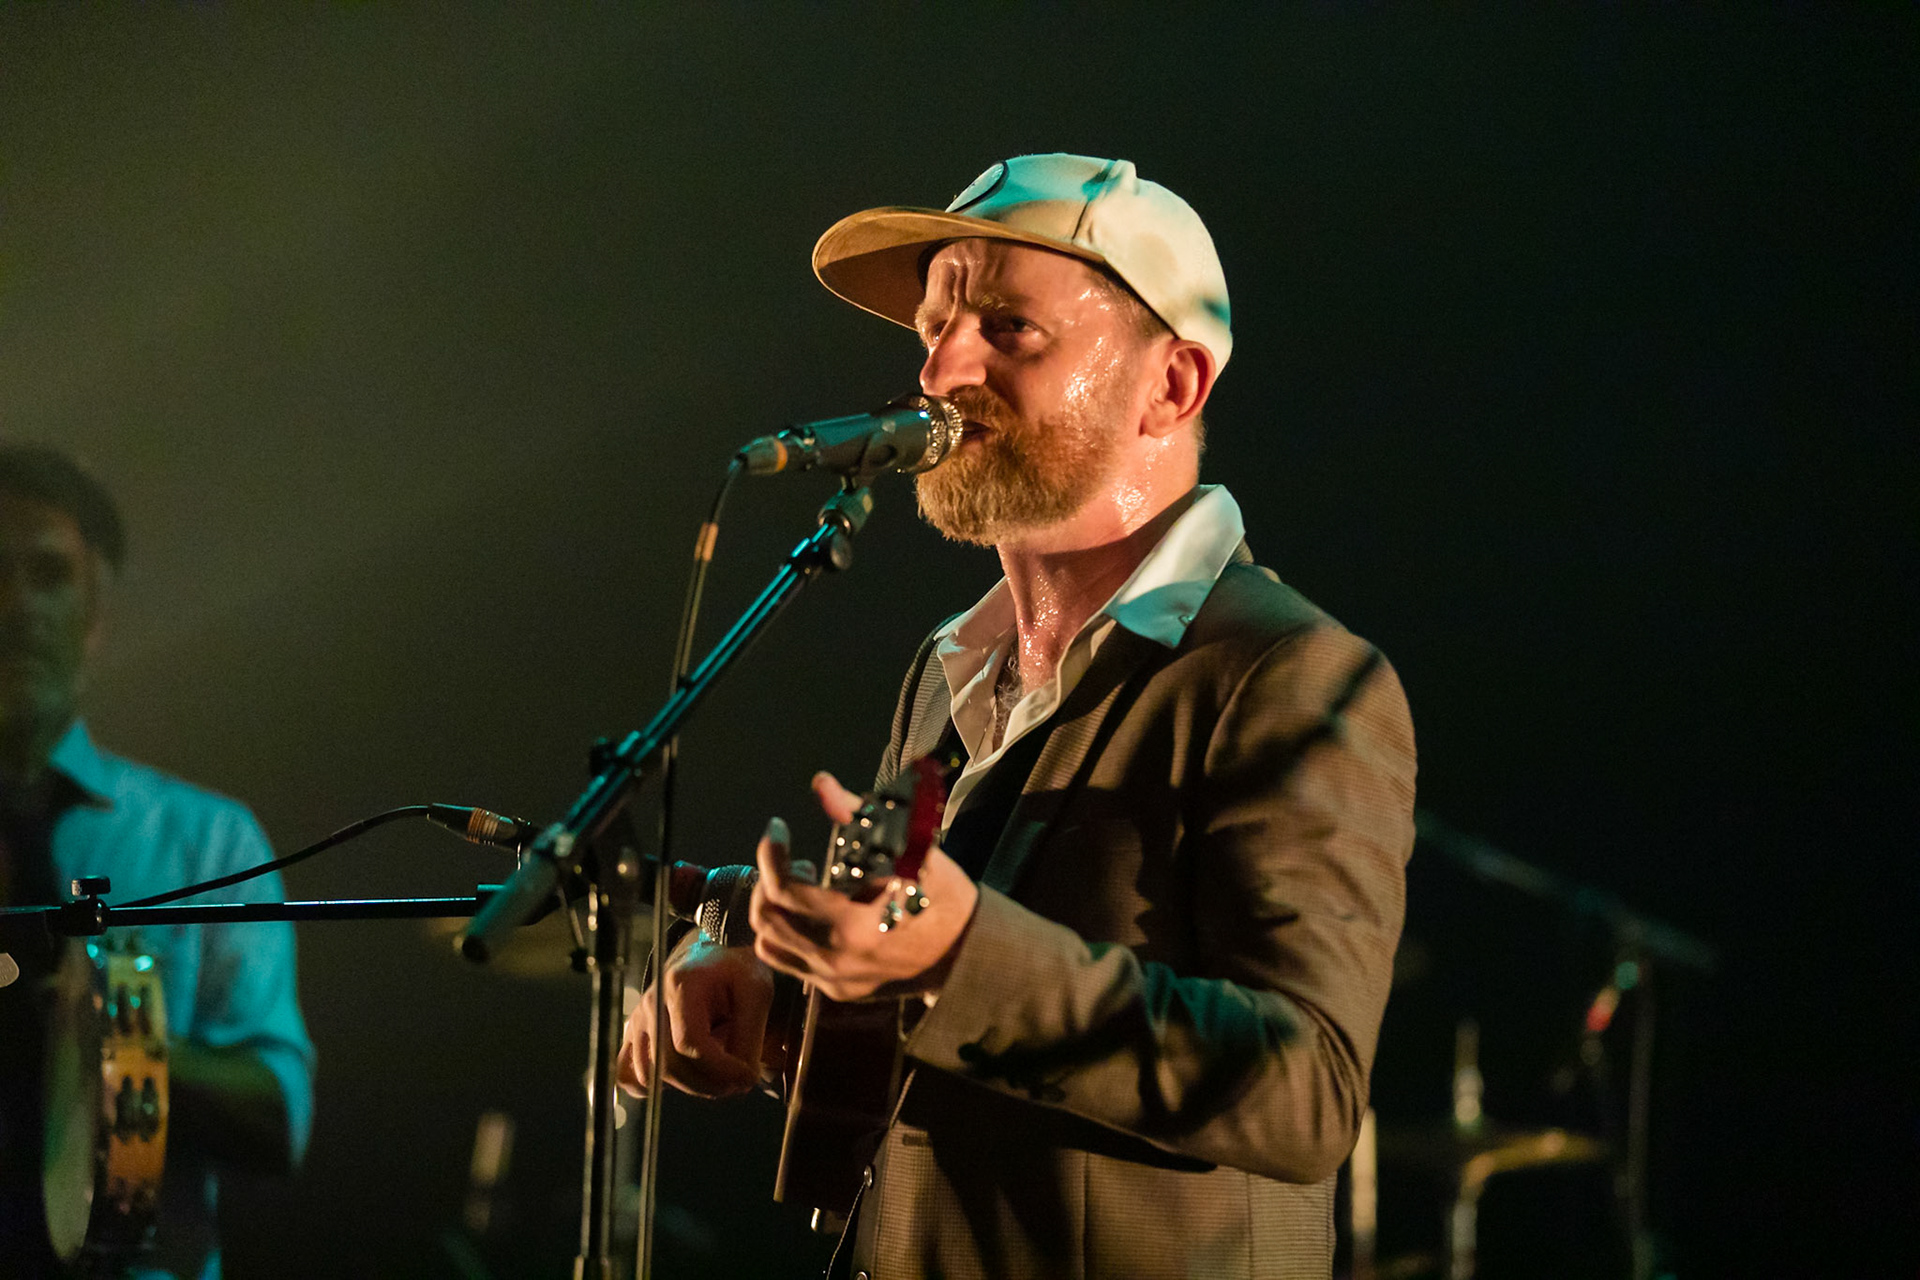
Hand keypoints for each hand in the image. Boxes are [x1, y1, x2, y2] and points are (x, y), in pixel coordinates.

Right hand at [616, 938, 774, 1098]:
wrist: (711, 957)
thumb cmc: (735, 972)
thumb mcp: (756, 992)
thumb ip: (749, 1036)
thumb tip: (743, 1080)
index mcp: (681, 984)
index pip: (689, 1043)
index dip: (720, 1069)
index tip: (747, 1076)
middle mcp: (651, 1002)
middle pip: (668, 1065)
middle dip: (707, 1084)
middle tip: (737, 1083)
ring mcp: (637, 1020)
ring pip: (649, 1076)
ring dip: (687, 1087)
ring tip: (717, 1077)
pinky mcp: (632, 1035)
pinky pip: (628, 1075)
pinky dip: (653, 1086)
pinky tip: (685, 1075)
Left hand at [749, 771, 978, 1002]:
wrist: (971, 956)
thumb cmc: (945, 900)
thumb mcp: (912, 853)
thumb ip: (860, 817)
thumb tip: (822, 785)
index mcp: (852, 927)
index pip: (784, 889)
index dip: (772, 853)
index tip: (778, 829)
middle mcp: (835, 960)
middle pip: (767, 917)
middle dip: (771, 879)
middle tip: (799, 862)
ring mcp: (833, 980)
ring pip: (769, 944)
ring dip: (775, 908)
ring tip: (805, 887)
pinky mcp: (836, 990)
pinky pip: (789, 962)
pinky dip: (786, 933)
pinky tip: (810, 914)